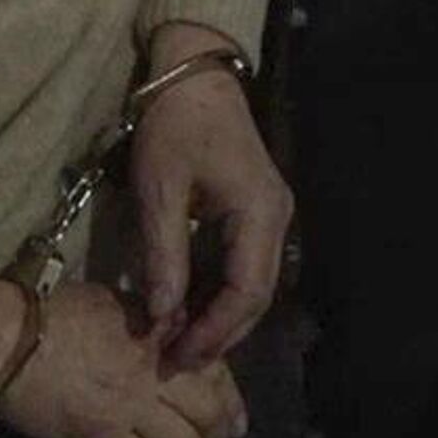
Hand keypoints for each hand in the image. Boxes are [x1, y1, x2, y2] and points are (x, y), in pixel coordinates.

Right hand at [0, 281, 247, 437]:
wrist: (1, 339)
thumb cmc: (46, 312)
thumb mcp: (108, 302)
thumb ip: (147, 322)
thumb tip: (174, 337)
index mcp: (156, 332)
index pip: (213, 370)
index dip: (230, 399)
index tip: (235, 417)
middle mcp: (152, 370)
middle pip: (209, 413)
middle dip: (220, 437)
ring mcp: (128, 407)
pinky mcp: (101, 437)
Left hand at [129, 25, 292, 370]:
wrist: (192, 75)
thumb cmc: (173, 126)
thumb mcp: (160, 189)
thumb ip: (163, 255)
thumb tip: (161, 317)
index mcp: (259, 214)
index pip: (246, 293)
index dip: (213, 331)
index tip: (176, 356)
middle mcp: (277, 221)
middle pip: (255, 296)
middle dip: (216, 333)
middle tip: (173, 362)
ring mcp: (270, 217)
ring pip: (250, 284)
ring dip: (216, 316)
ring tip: (176, 344)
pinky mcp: (254, 212)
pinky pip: (241, 264)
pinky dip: (216, 291)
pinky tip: (186, 308)